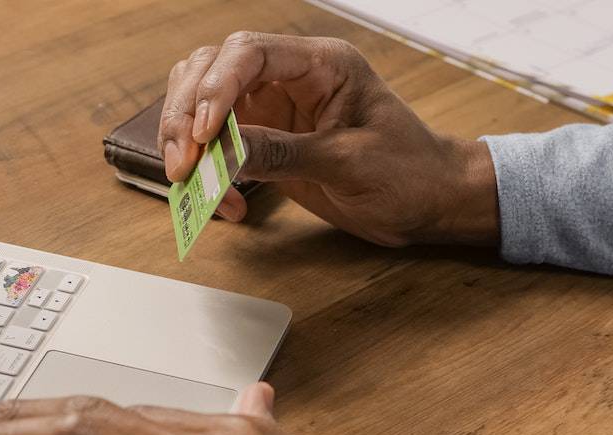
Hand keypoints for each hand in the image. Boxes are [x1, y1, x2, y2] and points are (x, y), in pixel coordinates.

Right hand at [158, 32, 498, 246]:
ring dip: (186, 141)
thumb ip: (283, 153)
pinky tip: (224, 202)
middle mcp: (291, 77)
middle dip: (186, 115)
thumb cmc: (408, 172)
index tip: (203, 134)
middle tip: (184, 165)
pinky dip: (207, 172)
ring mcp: (274, 107)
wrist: (429, 203)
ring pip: (202, 101)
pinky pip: (217, 145)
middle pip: (212, 70)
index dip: (216, 89)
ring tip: (192, 182)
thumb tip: (223, 150)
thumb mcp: (347, 163)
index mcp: (322, 64)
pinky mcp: (265, 140)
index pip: (249, 53)